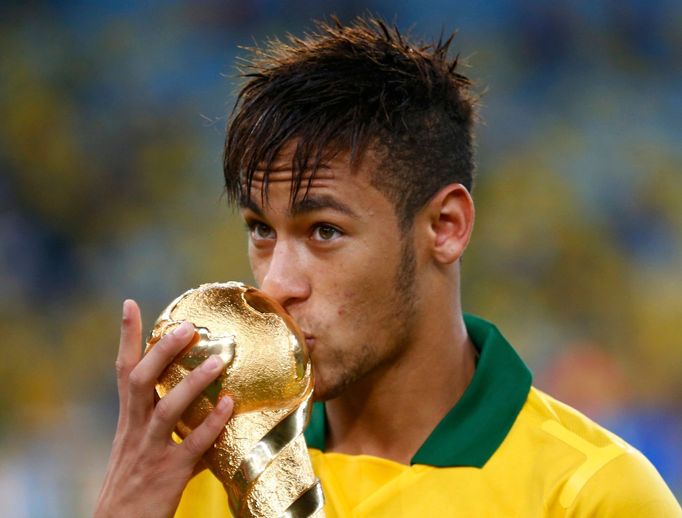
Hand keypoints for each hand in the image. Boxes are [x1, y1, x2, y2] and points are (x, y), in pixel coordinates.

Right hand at [95, 300, 233, 517]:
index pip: (124, 371)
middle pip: (141, 381)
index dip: (126, 338)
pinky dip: (212, 424)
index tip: (130, 305)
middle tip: (187, 327)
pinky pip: (193, 445)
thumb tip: (204, 403)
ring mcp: (151, 451)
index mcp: (129, 420)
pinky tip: (229, 405)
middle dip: (161, 351)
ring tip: (218, 361)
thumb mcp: (141, 446)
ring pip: (167, 410)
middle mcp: (136, 430)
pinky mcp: (169, 473)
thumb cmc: (136, 483)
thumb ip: (167, 422)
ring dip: (192, 383)